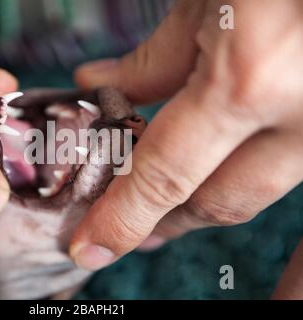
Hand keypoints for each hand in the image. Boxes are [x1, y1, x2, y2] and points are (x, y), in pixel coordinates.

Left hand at [70, 0, 302, 270]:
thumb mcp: (207, 0)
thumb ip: (156, 59)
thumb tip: (104, 87)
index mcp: (248, 79)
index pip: (165, 177)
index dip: (122, 220)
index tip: (90, 247)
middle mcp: (301, 114)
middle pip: (218, 201)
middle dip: (165, 221)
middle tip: (129, 227)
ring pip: (254, 188)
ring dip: (203, 200)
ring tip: (165, 207)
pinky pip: (287, 172)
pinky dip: (247, 185)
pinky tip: (218, 184)